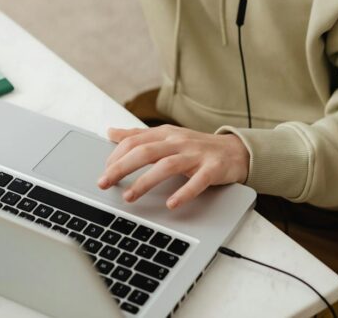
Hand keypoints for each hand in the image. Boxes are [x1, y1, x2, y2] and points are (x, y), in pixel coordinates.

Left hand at [97, 125, 249, 209]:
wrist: (234, 150)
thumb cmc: (196, 146)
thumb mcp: (166, 136)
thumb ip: (139, 135)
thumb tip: (111, 132)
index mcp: (165, 134)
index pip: (134, 141)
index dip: (116, 156)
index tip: (103, 172)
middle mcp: (178, 142)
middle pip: (145, 152)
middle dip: (121, 167)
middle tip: (104, 183)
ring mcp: (196, 155)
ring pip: (166, 165)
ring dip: (145, 181)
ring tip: (129, 197)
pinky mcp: (212, 169)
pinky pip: (198, 181)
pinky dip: (184, 192)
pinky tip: (172, 204)